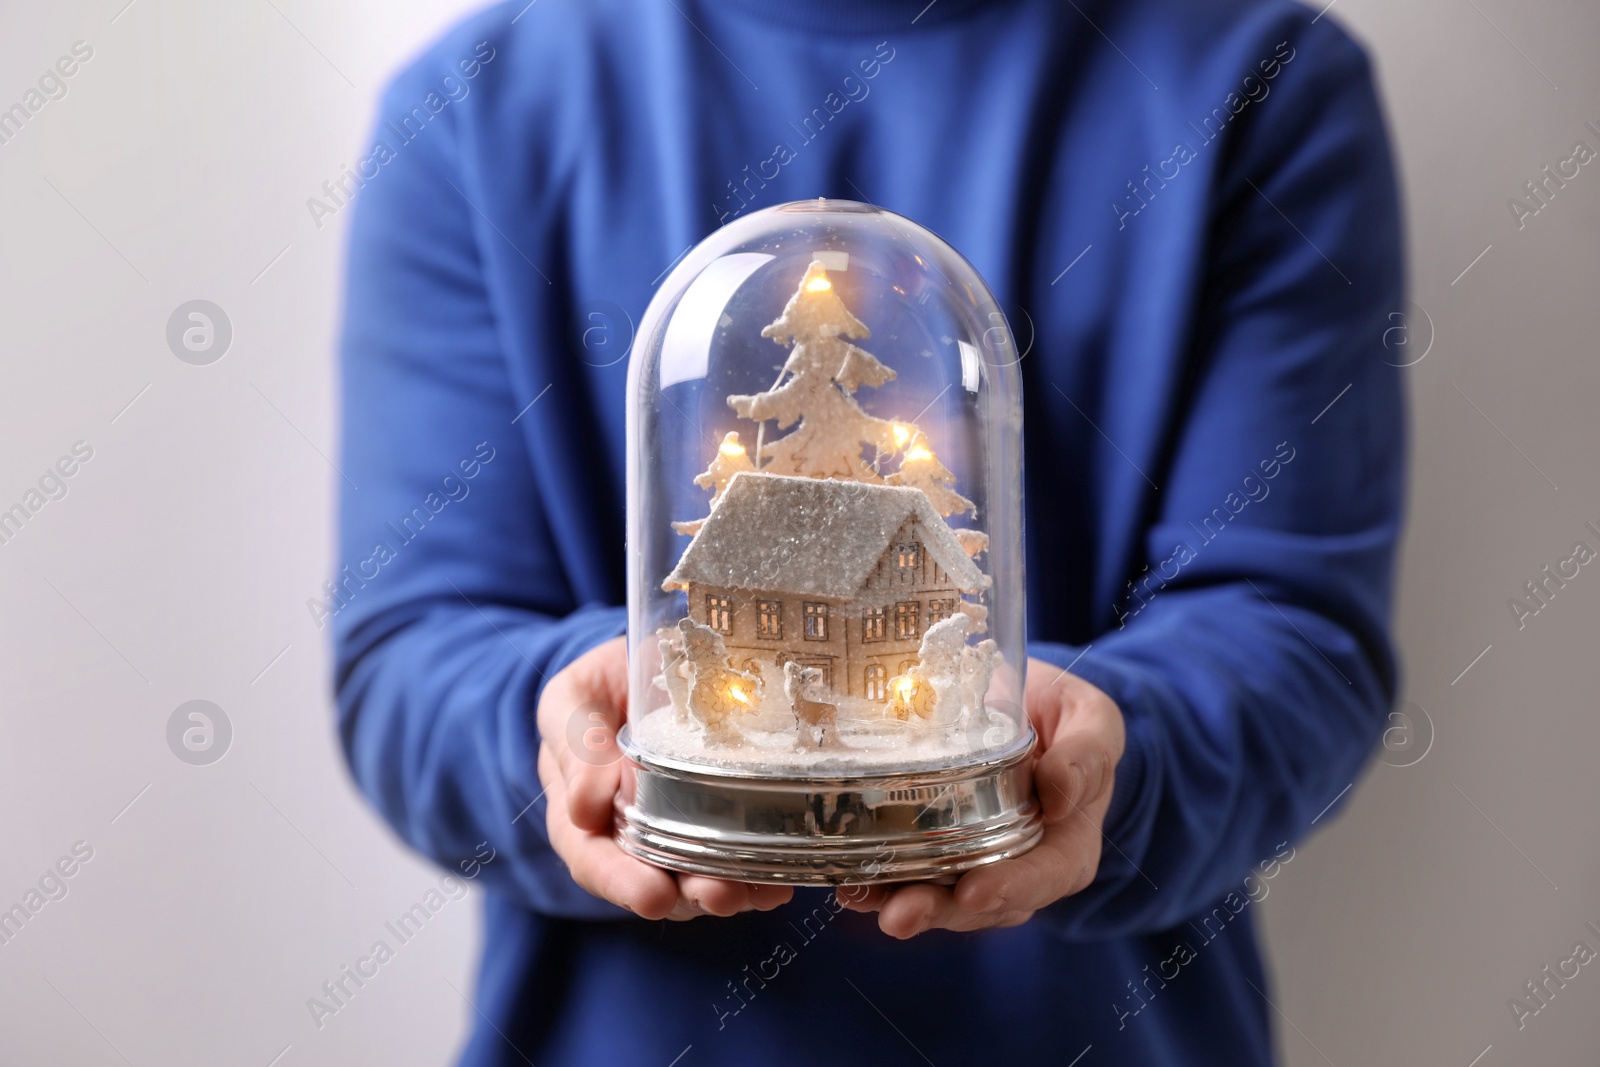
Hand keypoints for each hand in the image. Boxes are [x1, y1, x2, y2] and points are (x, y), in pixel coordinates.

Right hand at [535, 637, 794, 919]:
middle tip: (719, 896)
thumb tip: (585, 808)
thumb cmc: (606, 680)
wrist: (657, 661)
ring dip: (729, 889)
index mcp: (580, 806)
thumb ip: (578, 740)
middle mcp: (625, 833)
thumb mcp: (577, 695)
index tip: (652, 896)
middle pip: (650, 879)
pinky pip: (733, 858)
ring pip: (695, 877)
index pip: (590, 856)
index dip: (619, 881)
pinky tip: (778, 881)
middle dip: (687, 894)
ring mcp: (673, 832)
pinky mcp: (718, 823)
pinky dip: (756, 874)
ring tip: (758, 891)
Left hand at [841, 656, 1125, 937]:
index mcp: (1066, 847)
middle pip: (981, 903)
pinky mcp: (934, 848)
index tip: (974, 891)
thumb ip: (1085, 755)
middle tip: (899, 912)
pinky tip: (848, 878)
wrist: (1028, 705)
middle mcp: (1020, 867)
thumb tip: (1059, 792)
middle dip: (938, 909)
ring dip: (897, 899)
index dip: (1008, 888)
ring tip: (860, 895)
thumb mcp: (1091, 723)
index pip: (1042, 878)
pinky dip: (878, 879)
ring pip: (938, 896)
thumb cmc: (1068, 719)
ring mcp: (974, 862)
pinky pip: (908, 872)